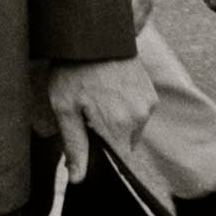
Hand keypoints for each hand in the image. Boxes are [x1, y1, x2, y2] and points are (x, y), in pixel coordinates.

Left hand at [46, 57, 156, 181]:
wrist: (93, 36)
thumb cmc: (72, 72)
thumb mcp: (64, 108)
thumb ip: (74, 145)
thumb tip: (78, 178)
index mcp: (118, 127)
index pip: (120, 163)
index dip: (105, 164)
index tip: (92, 155)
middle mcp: (140, 119)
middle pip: (124, 146)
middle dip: (106, 140)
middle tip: (85, 119)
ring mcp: (148, 105)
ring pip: (131, 130)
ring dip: (116, 124)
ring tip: (95, 102)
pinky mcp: (151, 93)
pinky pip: (139, 113)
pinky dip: (124, 110)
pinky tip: (107, 93)